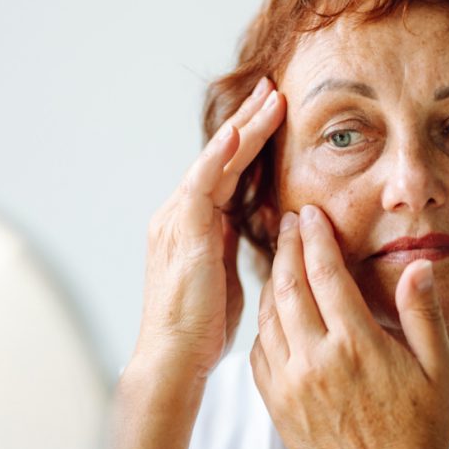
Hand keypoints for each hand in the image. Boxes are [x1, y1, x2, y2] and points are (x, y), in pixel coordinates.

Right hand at [134, 78, 285, 386]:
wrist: (174, 358)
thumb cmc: (201, 326)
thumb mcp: (225, 277)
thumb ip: (234, 246)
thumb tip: (259, 228)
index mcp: (194, 225)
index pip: (226, 174)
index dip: (250, 144)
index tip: (273, 118)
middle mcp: (181, 214)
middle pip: (221, 158)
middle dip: (248, 122)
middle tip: (272, 90)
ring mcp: (178, 219)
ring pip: (214, 162)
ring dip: (243, 128)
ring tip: (270, 97)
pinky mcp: (182, 232)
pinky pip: (201, 184)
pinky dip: (219, 156)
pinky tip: (239, 131)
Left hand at [250, 205, 448, 448]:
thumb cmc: (419, 430)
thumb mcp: (437, 369)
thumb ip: (423, 314)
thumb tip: (419, 266)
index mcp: (355, 345)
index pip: (326, 274)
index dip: (315, 237)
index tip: (309, 213)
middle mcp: (315, 360)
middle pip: (289, 286)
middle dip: (286, 246)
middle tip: (286, 222)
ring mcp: (289, 383)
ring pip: (268, 315)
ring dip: (270, 279)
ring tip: (277, 256)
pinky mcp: (274, 403)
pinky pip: (258, 350)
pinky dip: (263, 323)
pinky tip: (272, 309)